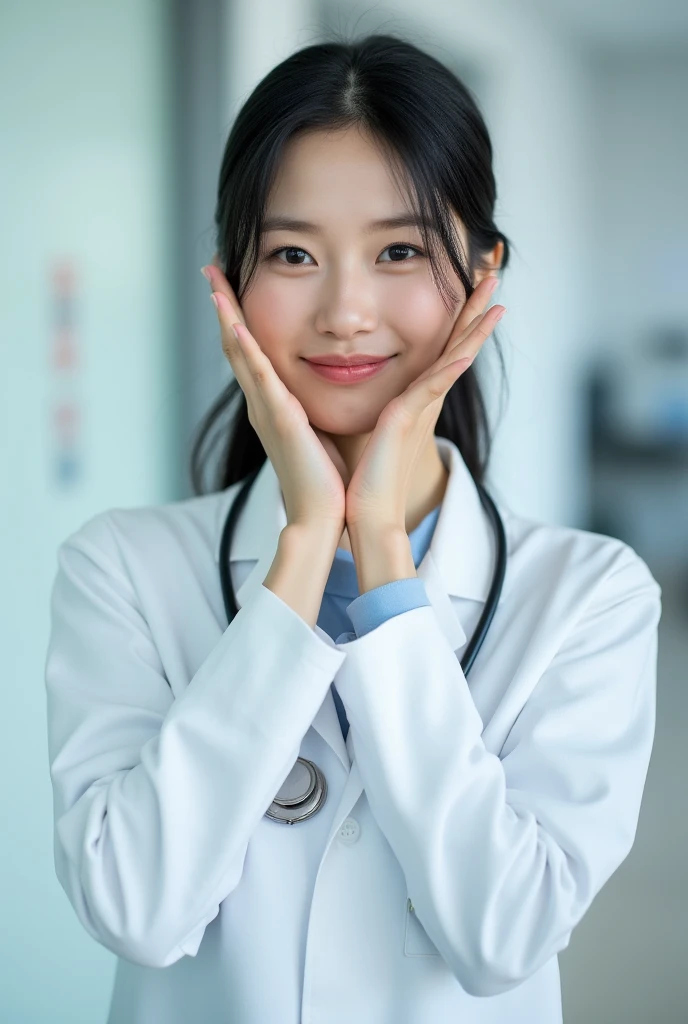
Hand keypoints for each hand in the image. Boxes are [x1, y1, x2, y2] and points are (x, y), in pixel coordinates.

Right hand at [202, 264, 345, 533]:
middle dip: (225, 306)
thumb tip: (319, 393)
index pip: (251, 353)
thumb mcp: (317, 434)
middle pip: (236, 346)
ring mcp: (267, 411)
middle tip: (213, 269)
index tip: (232, 285)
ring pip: (241, 355)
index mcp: (273, 406)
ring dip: (227, 317)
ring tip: (216, 283)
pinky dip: (246, 350)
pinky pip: (260, 378)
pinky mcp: (281, 420)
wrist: (322, 516)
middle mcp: (263, 404)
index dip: (239, 318)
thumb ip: (312, 411)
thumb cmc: (325, 481)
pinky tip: (236, 324)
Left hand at [344, 277, 505, 534]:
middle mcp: (423, 399)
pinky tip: (465, 351)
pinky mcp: (407, 421)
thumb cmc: (360, 476)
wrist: (362, 511)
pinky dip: (451, 368)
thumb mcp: (365, 426)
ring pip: (455, 358)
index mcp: (412, 398)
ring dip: (476, 329)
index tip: (466, 284)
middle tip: (494, 274)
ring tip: (497, 300)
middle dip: (475, 310)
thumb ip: (369, 403)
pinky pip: (434, 387)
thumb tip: (351, 380)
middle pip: (456, 344)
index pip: (439, 347)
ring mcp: (419, 409)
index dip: (456, 317)